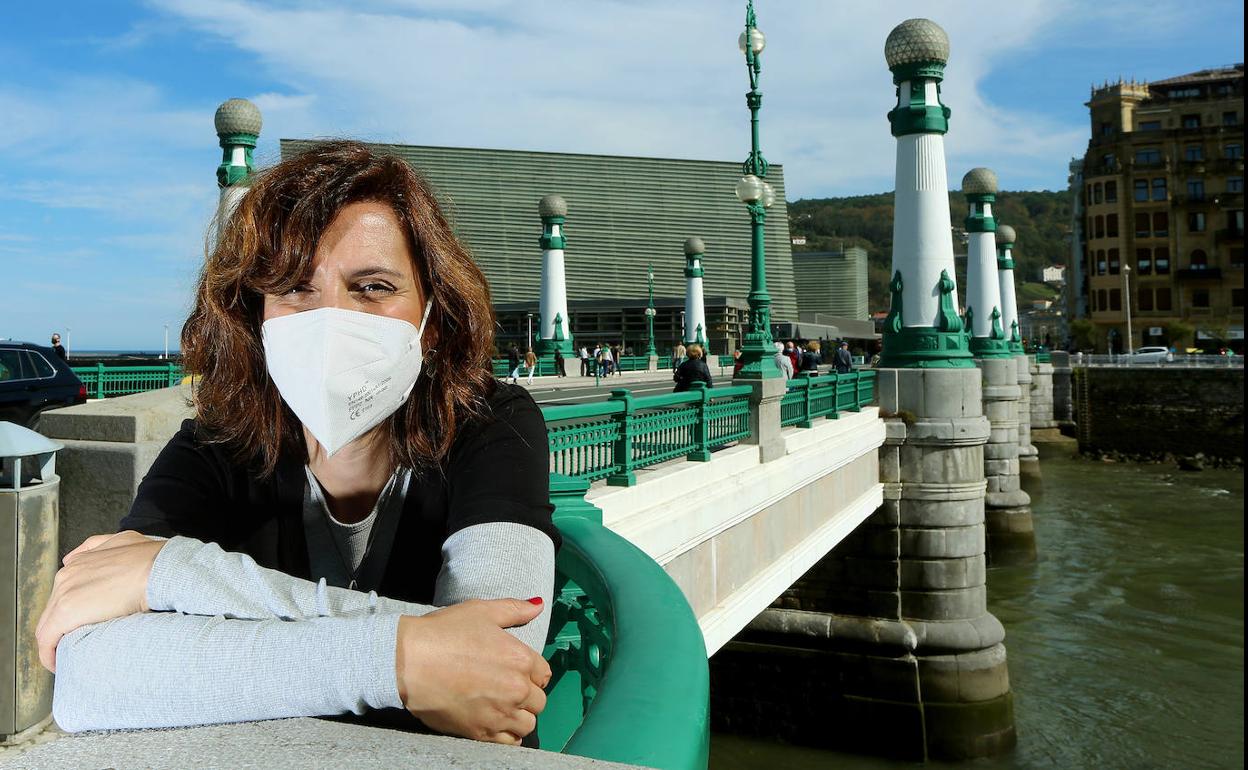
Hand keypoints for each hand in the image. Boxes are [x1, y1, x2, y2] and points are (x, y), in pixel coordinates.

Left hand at [35, 531, 165, 672]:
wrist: (160, 570)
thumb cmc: (153, 559)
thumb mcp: (125, 540)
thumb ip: (100, 545)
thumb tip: (79, 555)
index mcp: (80, 561)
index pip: (65, 591)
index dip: (72, 609)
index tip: (82, 623)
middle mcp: (67, 574)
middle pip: (54, 608)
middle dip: (62, 627)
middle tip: (75, 643)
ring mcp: (64, 592)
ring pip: (48, 624)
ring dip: (55, 641)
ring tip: (66, 658)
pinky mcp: (66, 612)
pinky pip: (47, 639)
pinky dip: (48, 654)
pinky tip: (57, 664)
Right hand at [395, 598, 551, 744]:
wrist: (407, 662)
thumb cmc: (442, 633)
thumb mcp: (481, 611)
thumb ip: (514, 609)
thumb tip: (538, 606)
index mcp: (520, 658)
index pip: (543, 674)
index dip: (530, 672)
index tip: (516, 671)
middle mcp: (516, 688)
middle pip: (538, 701)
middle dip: (526, 695)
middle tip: (505, 688)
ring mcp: (499, 713)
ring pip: (527, 724)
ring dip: (519, 716)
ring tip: (501, 707)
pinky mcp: (481, 733)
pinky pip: (510, 742)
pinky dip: (507, 736)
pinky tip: (495, 723)